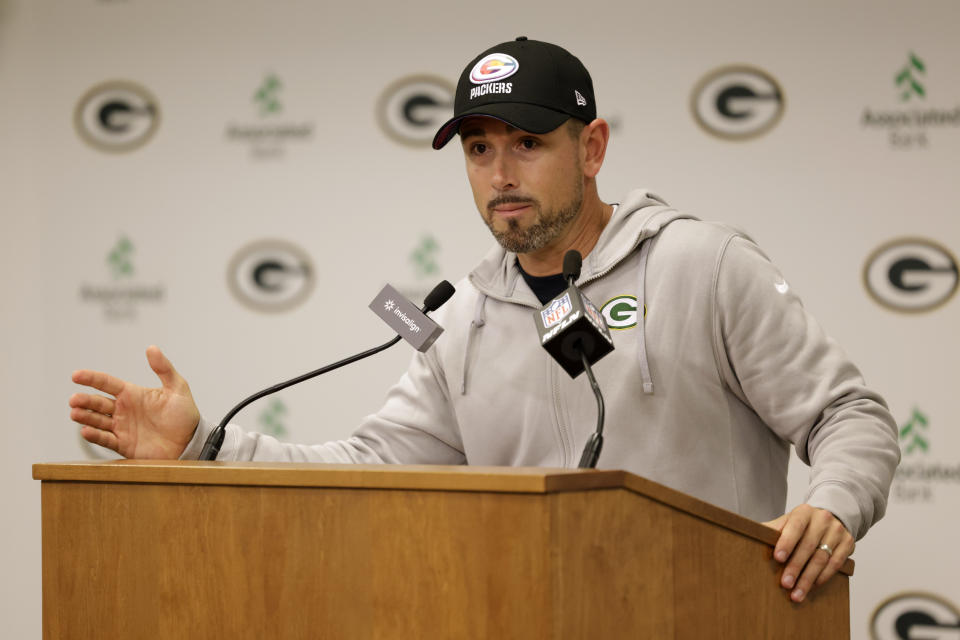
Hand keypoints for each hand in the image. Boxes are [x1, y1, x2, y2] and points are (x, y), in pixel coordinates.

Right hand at [69, 346, 200, 459]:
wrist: (191, 442)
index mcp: (133, 394)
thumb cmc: (185, 415)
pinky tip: (86, 431)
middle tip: (74, 399)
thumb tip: (151, 348)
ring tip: (75, 413)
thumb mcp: (177, 388)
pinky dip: (95, 436)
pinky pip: (106, 440)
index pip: (107, 383)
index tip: (75, 376)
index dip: (91, 378)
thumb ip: (164, 368)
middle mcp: (124, 410)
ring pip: (97, 420)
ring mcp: (122, 427)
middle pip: (98, 403)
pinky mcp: (124, 444)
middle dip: (84, 400)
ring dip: (85, 416)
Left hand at [763, 504, 853, 602]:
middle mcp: (823, 519)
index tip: (777, 558)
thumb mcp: (788, 520)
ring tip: (796, 593)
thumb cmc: (803, 522)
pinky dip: (824, 577)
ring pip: (822, 558)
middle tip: (785, 584)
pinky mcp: (848, 543)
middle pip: (808, 546)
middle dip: (796, 567)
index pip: (795, 526)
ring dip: (809, 578)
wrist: (833, 513)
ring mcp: (837, 531)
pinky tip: (813, 586)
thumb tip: (749, 536)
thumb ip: (773, 529)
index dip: (786, 542)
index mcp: (804, 511)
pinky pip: (836, 564)